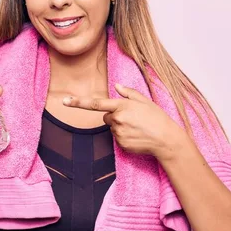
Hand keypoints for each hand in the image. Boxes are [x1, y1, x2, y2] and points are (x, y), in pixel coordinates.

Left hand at [63, 83, 182, 158]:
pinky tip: (137, 136)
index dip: (78, 102)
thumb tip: (117, 85)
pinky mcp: (120, 144)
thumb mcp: (145, 101)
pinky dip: (124, 137)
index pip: (95, 103)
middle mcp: (117, 119)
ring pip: (112, 128)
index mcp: (122, 106)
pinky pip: (117, 138)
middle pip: (106, 117)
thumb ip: (129, 93)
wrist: (166, 139)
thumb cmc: (157, 118)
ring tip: (137, 128)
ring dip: (120, 127)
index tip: (65, 101)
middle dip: (115, 116)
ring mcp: (118, 133)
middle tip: (133, 119)